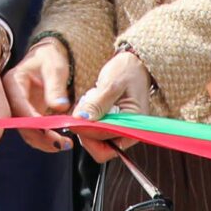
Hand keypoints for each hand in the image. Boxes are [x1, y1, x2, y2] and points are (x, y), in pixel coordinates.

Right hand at [6, 39, 74, 153]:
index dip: (34, 122)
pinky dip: (46, 138)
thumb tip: (59, 106)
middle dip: (41, 137)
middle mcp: (10, 98)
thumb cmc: (49, 58)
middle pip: (21, 124)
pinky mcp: (26, 116)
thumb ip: (56, 85)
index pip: (20, 107)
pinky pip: (33, 131)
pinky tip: (61, 141)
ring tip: (65, 144)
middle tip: (62, 144)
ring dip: (45, 141)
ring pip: (27, 132)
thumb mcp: (54, 66)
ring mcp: (18, 109)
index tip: (51, 131)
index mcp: (12, 83)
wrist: (47, 57)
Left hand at [71, 47, 152, 163]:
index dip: (87, 134)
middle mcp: (128, 133)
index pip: (106, 145)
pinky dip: (89, 118)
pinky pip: (96, 130)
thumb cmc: (128, 71)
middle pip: (99, 147)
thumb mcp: (111, 84)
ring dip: (86, 123)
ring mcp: (120, 130)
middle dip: (86, 129)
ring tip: (91, 100)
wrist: (134, 63)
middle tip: (84, 107)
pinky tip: (92, 103)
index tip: (76, 117)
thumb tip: (82, 119)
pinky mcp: (113, 125)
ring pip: (95, 139)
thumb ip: (98, 103)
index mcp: (134, 127)